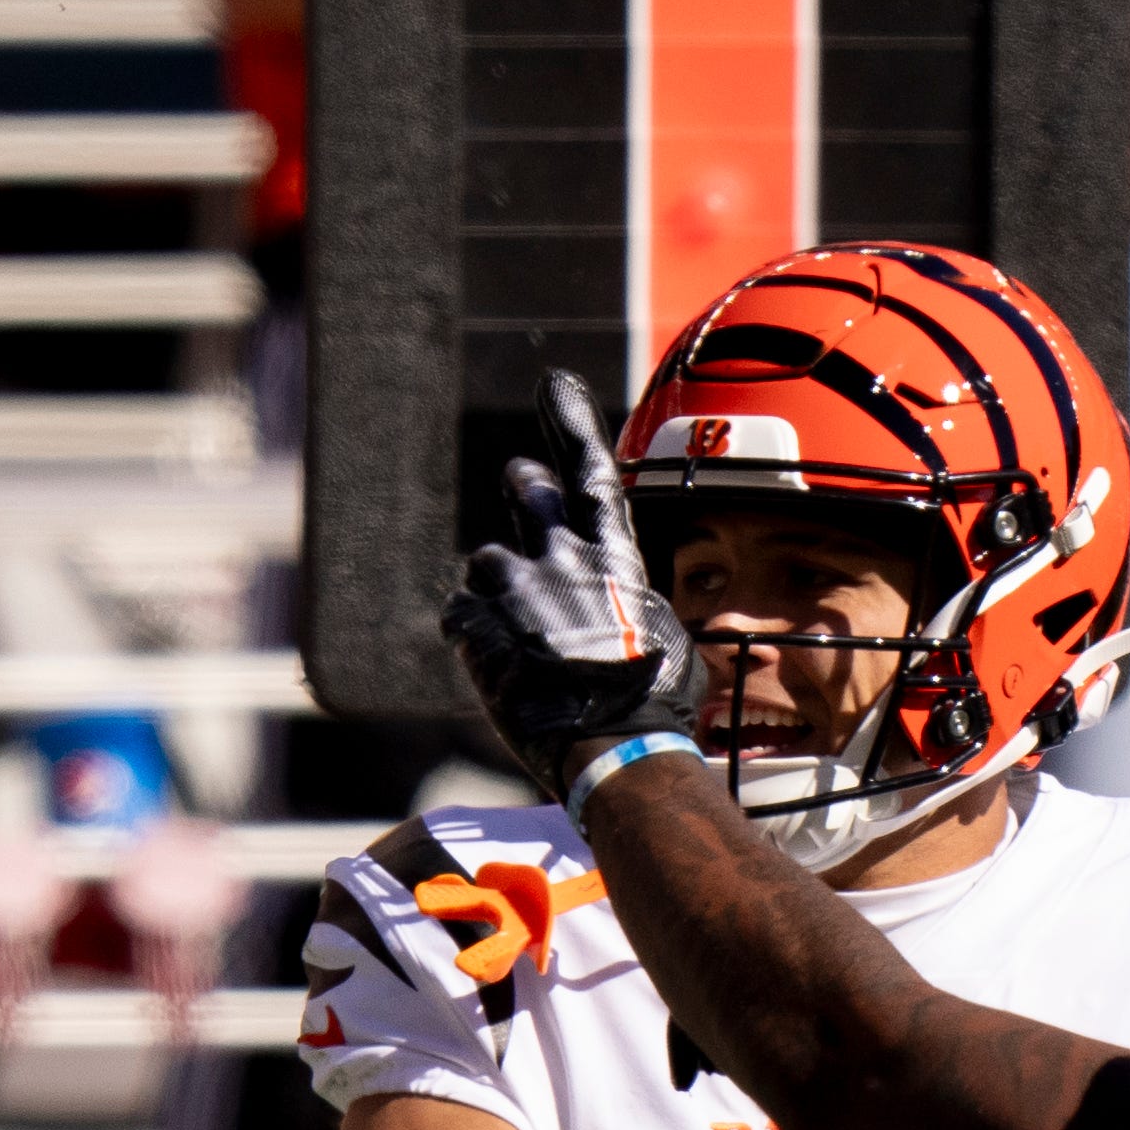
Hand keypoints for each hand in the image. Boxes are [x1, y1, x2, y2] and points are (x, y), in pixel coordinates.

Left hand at [440, 369, 704, 810]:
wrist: (612, 747)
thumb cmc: (652, 705)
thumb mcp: (668, 642)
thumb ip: (636, 605)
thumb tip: (631, 609)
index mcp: (613, 561)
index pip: (592, 475)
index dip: (571, 424)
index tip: (554, 383)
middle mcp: (559, 557)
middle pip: (529, 494)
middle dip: (526, 488)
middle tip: (523, 486)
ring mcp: (513, 588)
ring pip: (487, 568)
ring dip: (498, 596)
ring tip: (523, 647)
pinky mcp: (474, 623)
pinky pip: (461, 617)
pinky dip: (475, 638)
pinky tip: (501, 670)